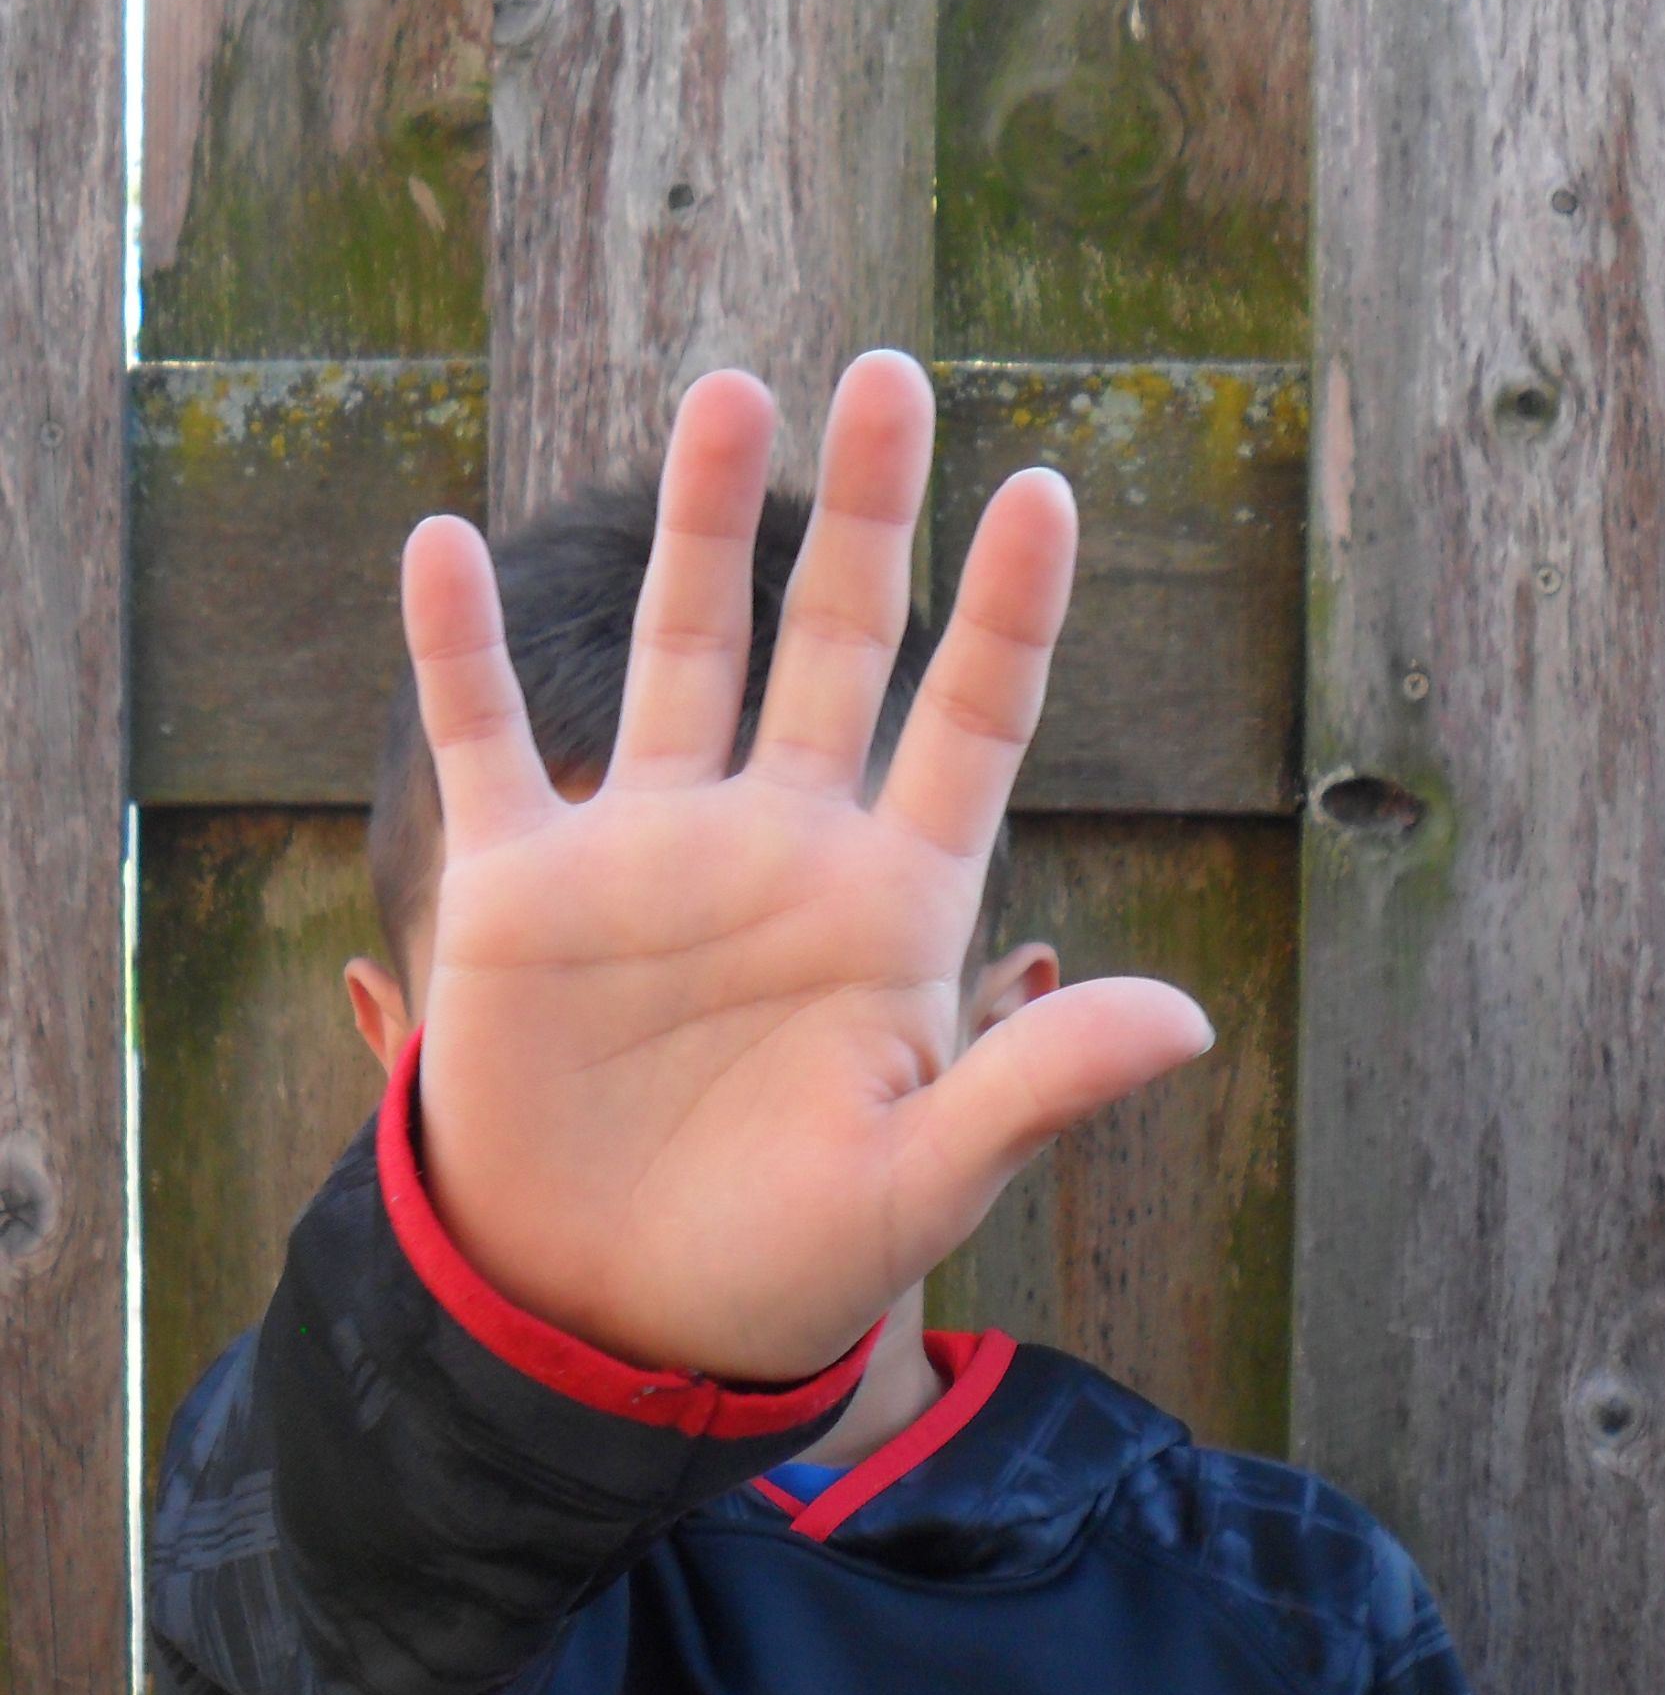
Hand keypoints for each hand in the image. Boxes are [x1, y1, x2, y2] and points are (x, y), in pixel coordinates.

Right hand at [397, 353, 1213, 1382]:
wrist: (609, 1318)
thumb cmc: (788, 1260)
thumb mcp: (923, 1179)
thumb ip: (1037, 1084)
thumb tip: (1191, 1016)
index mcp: (896, 899)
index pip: (972, 720)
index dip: (1010, 608)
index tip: (1045, 488)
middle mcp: (784, 845)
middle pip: (836, 642)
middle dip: (865, 514)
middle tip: (890, 376)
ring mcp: (651, 854)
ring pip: (682, 652)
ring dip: (701, 526)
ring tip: (728, 392)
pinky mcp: (522, 889)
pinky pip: (484, 740)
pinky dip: (455, 649)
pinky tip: (442, 544)